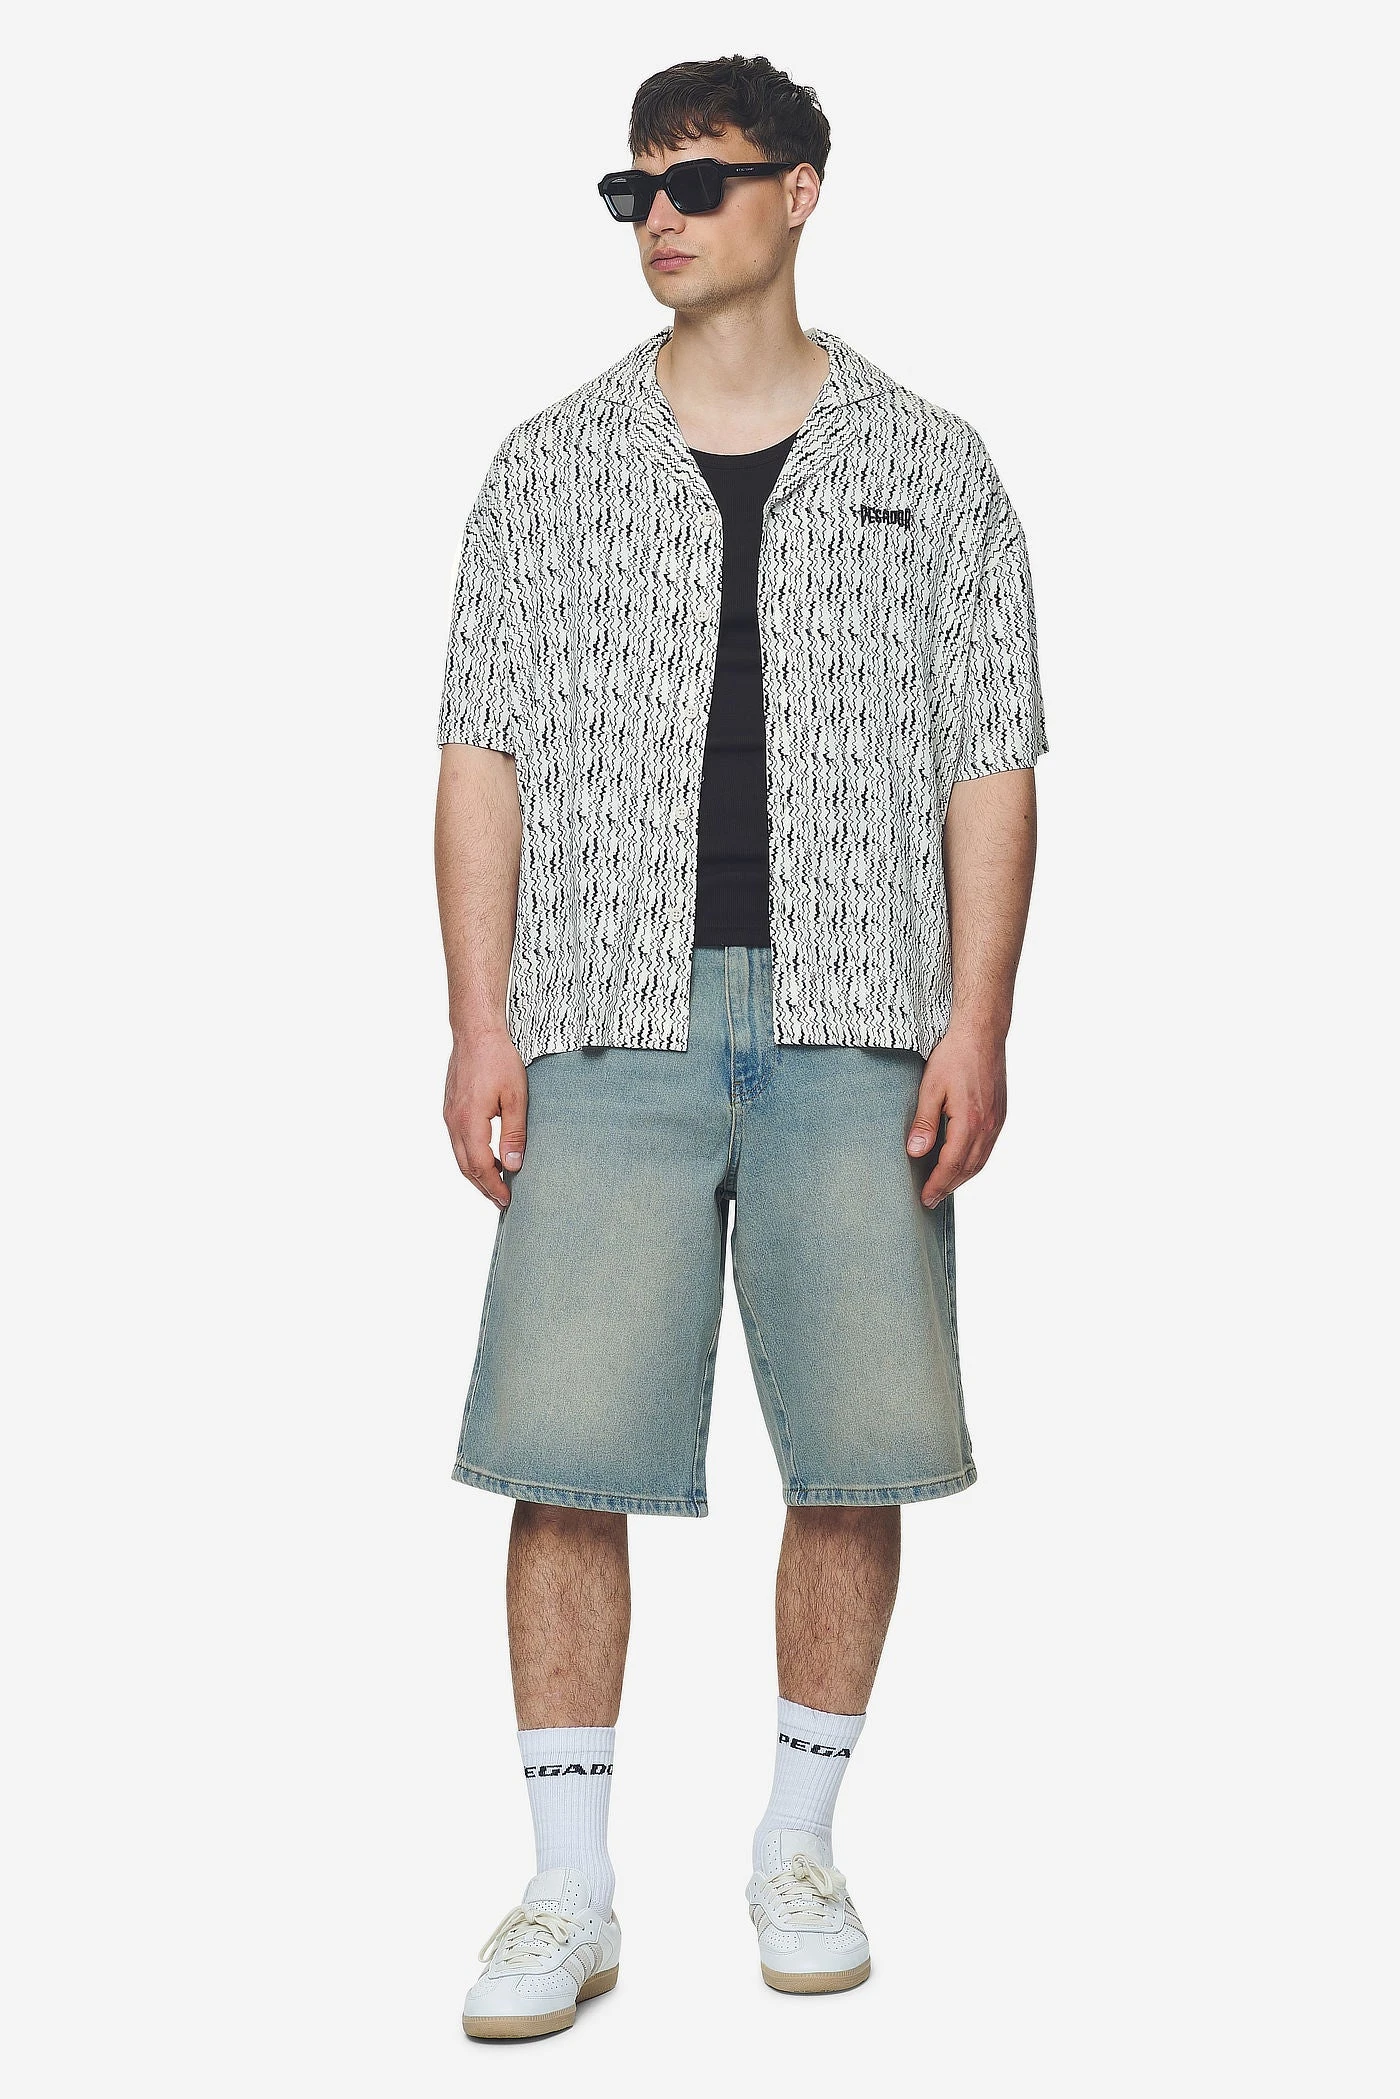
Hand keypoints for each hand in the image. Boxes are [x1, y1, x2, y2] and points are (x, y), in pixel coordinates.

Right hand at [444, 1026, 528, 1209]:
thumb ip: (515, 1134)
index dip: (494, 1186)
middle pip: (465, 1167)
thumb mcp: (516, 1098)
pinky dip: (471, 1155)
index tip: (507, 1200)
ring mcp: (449, 1115)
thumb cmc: (498, 1059)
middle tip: (502, 1201)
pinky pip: (458, 1141)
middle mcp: (454, 1121)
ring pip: (459, 1155)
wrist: (476, 1032)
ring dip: (477, 1172)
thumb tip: (513, 1166)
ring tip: (497, 1182)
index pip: (480, 1166)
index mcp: (469, 1121)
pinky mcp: (451, 1108)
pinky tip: (488, 1156)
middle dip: (484, 1187)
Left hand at [907, 1022, 1007, 1207]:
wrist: (982, 1034)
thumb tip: (915, 1153)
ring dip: (962, 1178)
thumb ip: (924, 1123)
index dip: (936, 1184)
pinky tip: (962, 1164)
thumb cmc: (954, 1056)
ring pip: (980, 1161)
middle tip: (931, 1201)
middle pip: (967, 1169)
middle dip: (948, 1187)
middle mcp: (988, 1126)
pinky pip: (987, 1148)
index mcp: (970, 1122)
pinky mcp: (1000, 1115)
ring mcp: (997, 1122)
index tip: (924, 1198)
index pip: (951, 1165)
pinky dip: (974, 1163)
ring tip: (944, 1188)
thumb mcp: (931, 1088)